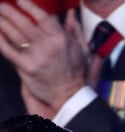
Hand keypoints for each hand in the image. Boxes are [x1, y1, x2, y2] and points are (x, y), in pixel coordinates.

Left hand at [0, 0, 86, 114]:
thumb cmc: (76, 72)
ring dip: (2, 22)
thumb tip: (69, 13)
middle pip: (23, 22)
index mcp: (61, 39)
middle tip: (2, 5)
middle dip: (9, 11)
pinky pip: (8, 50)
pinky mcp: (26, 67)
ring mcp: (36, 57)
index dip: (28, 5)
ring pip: (13, 34)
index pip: (42, 16)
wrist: (69, 94)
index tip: (20, 0)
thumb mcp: (81, 49)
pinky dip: (0, 40)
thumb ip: (74, 29)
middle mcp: (47, 46)